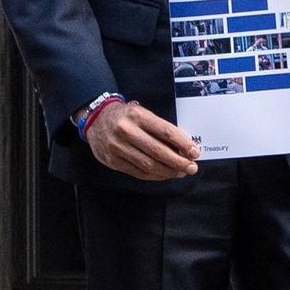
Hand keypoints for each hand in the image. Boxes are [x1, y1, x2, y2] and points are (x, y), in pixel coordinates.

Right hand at [85, 98, 201, 182]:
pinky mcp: (113, 161)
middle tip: (191, 167)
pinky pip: (138, 173)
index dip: (183, 144)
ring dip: (168, 171)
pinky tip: (164, 174)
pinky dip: (155, 176)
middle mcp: (126, 131)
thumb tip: (183, 146)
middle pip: (158, 151)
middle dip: (179, 162)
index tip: (194, 152)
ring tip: (180, 172)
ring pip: (149, 165)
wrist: (95, 120)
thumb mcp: (142, 114)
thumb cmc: (124, 116)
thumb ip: (160, 129)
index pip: (166, 131)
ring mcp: (118, 147)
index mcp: (137, 116)